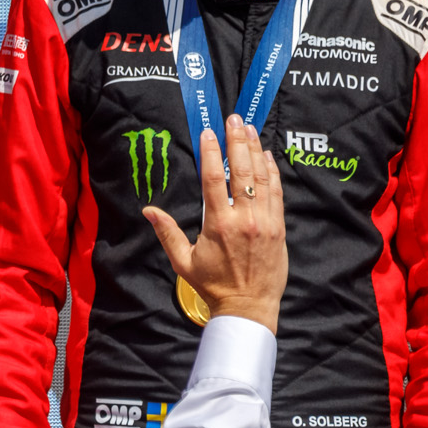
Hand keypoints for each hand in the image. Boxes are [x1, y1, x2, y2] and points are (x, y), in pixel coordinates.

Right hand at [143, 115, 285, 330]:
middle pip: (240, 171)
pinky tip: (266, 156)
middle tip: (234, 119)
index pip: (213, 179)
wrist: (248, 307)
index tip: (209, 132)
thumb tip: (148, 210)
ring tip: (249, 129)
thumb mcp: (183, 262)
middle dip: (237, 141)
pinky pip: (276, 192)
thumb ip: (167, 233)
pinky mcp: (279, 228)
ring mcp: (264, 222)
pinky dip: (271, 171)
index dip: (211, 152)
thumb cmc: (213, 286)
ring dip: (255, 150)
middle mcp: (243, 219)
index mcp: (217, 225)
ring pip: (261, 177)